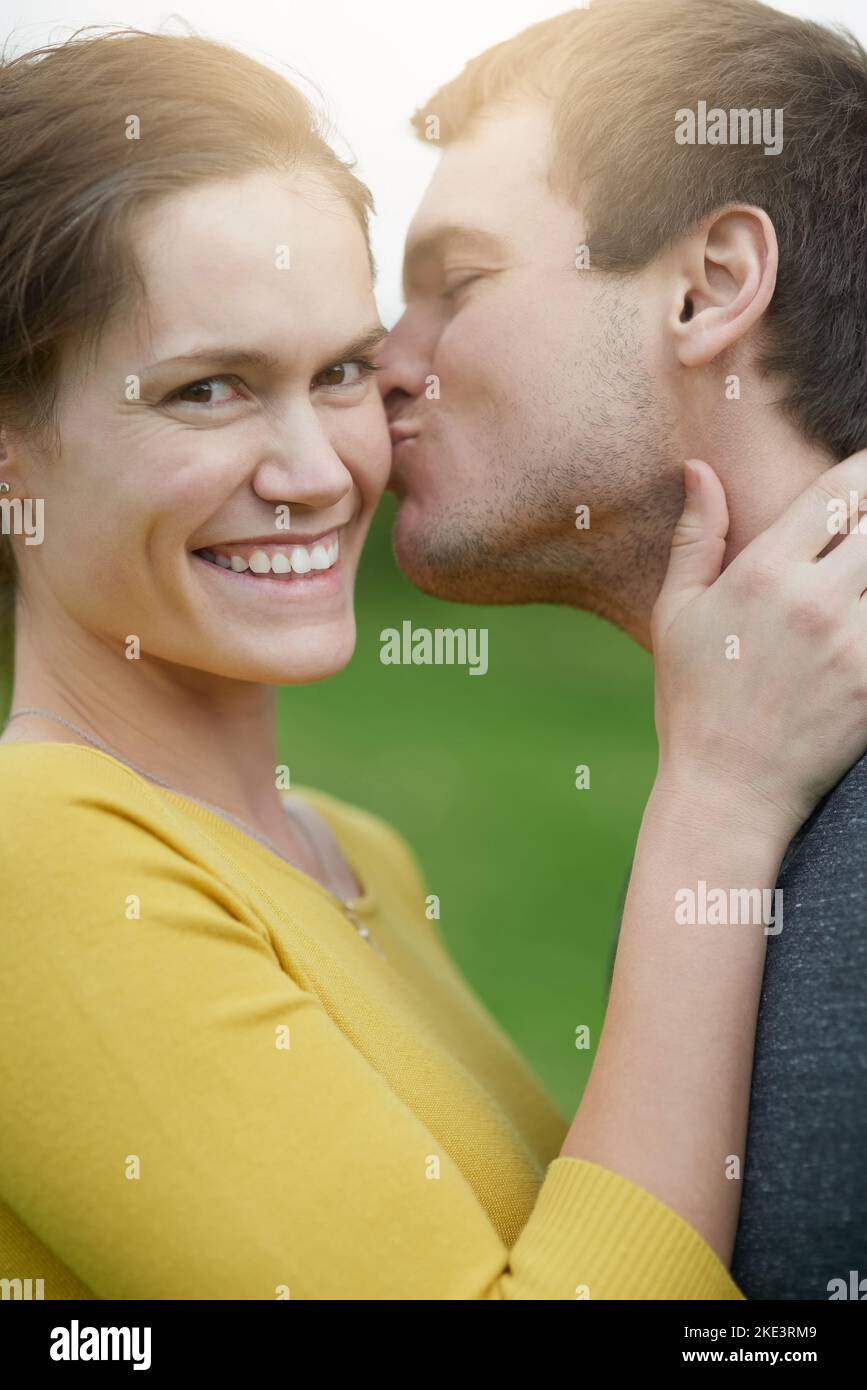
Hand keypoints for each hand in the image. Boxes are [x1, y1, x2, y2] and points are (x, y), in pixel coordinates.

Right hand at [651, 453, 866, 841]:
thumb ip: (695, 536)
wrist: (729, 791)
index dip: (864, 471)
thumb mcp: (677, 613)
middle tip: (866, 531)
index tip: (866, 475)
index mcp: (763, 574)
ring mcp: (853, 644)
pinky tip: (864, 618)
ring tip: (863, 580)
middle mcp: (814, 601)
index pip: (839, 490)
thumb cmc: (694, 701)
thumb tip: (700, 468)